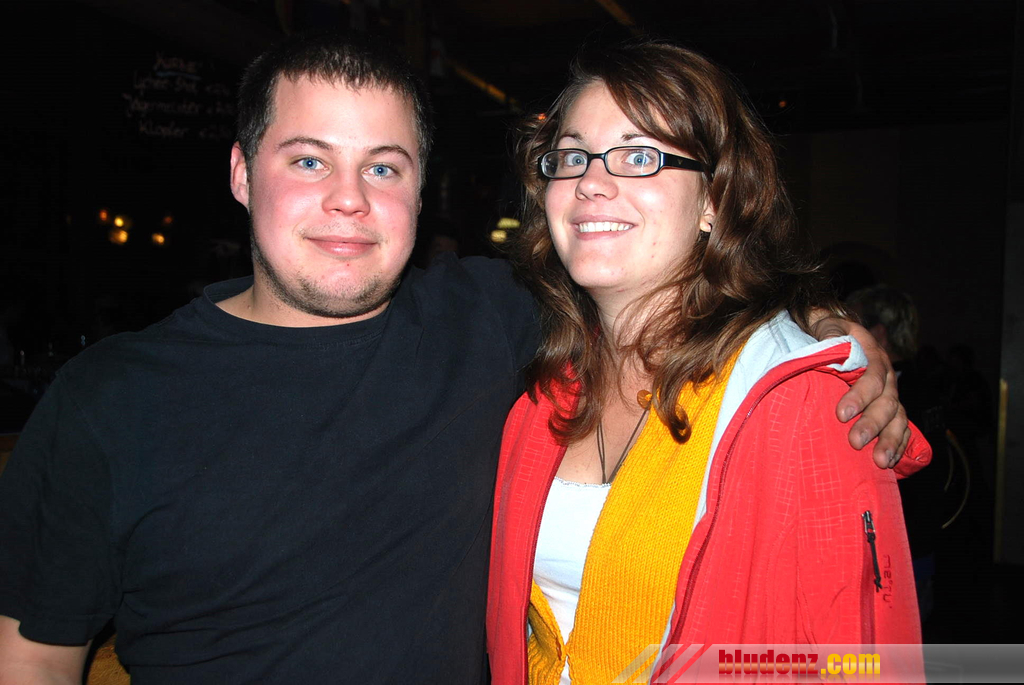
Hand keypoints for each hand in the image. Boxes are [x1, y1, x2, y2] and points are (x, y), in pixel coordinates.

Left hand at [810, 314, 909, 468]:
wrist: (829, 331)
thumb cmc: (824, 331)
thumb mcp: (824, 325)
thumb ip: (828, 332)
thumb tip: (829, 342)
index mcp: (871, 354)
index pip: (872, 376)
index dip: (860, 395)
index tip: (842, 414)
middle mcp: (885, 376)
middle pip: (887, 401)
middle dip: (873, 424)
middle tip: (856, 442)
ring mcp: (888, 394)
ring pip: (897, 418)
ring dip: (890, 441)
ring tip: (880, 461)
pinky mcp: (887, 410)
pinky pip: (901, 428)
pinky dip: (899, 445)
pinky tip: (891, 463)